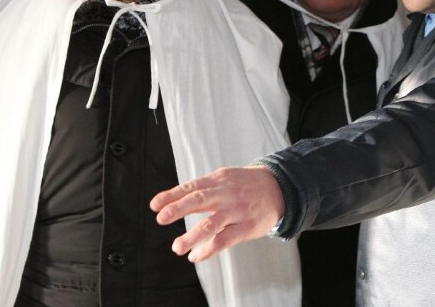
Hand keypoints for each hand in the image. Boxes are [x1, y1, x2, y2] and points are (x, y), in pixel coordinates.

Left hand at [150, 165, 284, 262]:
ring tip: (177, 247)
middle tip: (161, 218)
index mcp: (218, 180)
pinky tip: (196, 256)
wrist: (279, 188)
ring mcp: (237, 210)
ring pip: (211, 223)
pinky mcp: (246, 227)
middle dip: (178, 209)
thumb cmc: (246, 185)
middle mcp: (226, 194)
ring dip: (192, 236)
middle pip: (199, 199)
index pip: (191, 187)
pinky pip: (224, 240)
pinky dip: (208, 250)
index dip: (171, 195)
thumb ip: (202, 189)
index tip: (155, 205)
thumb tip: (173, 200)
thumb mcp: (224, 179)